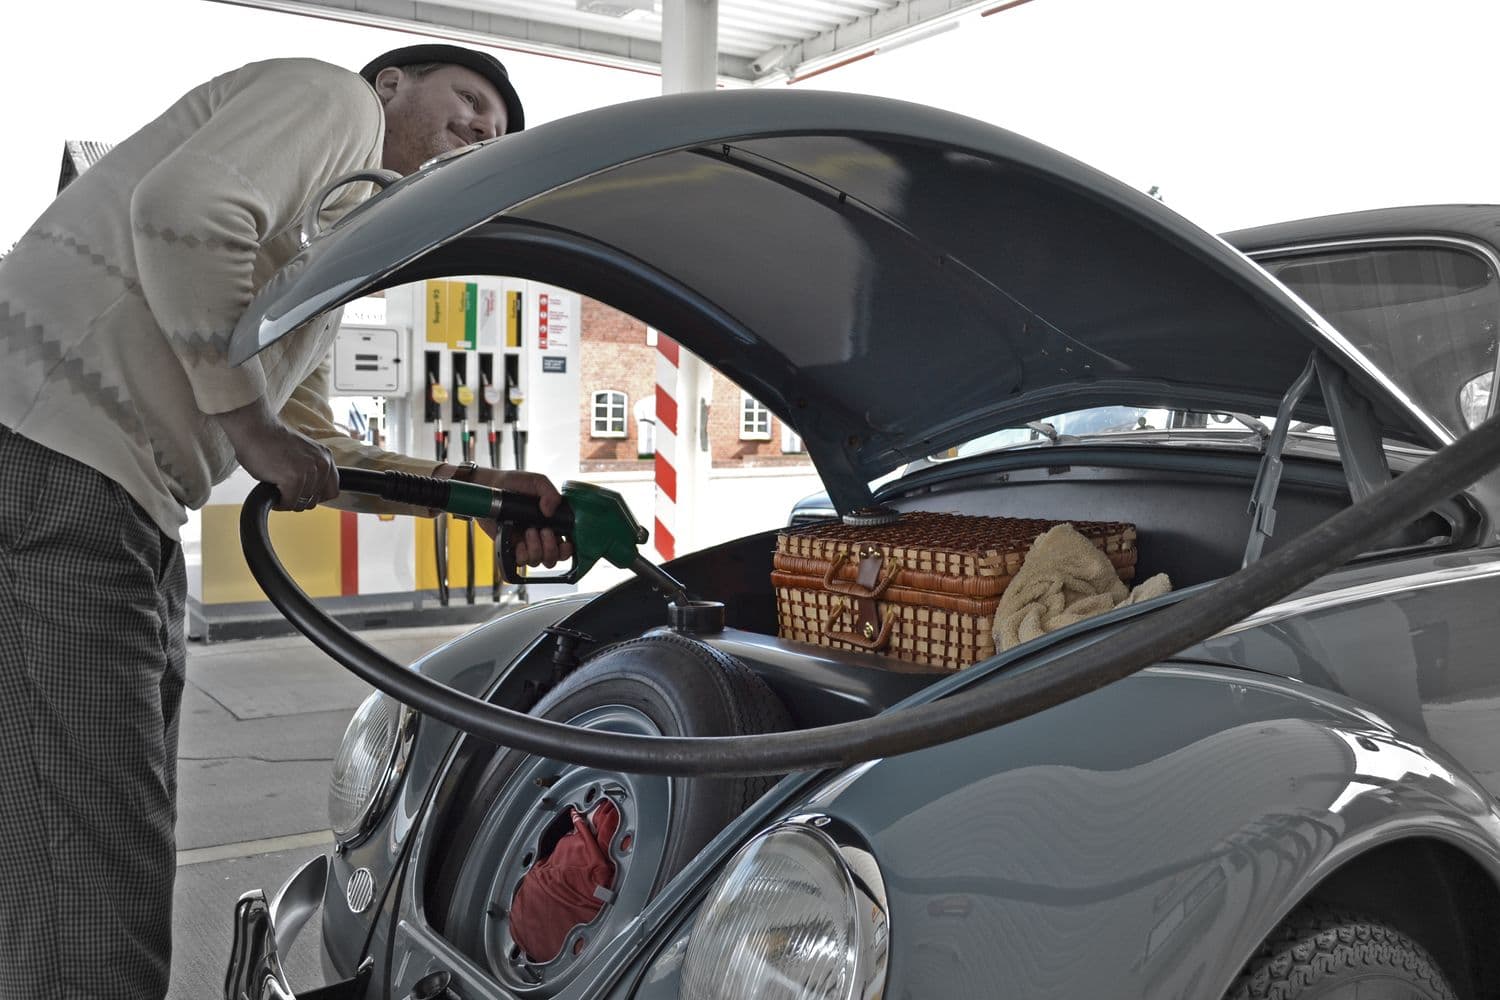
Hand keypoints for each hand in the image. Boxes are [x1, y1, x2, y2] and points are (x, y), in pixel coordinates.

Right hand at [214, 398, 338, 510]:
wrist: (255, 429)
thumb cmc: (272, 442)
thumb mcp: (303, 454)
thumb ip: (313, 470)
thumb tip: (313, 494)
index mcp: (326, 457)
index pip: (332, 491)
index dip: (314, 496)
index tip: (301, 493)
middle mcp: (321, 464)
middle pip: (314, 500)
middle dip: (298, 499)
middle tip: (284, 489)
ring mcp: (308, 471)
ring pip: (301, 504)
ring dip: (287, 500)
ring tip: (277, 487)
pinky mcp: (294, 479)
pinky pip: (289, 503)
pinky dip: (279, 503)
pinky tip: (271, 491)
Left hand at [440, 467, 574, 567]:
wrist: (490, 486)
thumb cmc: (514, 483)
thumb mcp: (537, 482)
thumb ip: (549, 493)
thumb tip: (550, 511)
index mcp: (552, 523)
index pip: (566, 545)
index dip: (567, 549)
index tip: (565, 542)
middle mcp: (540, 535)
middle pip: (553, 558)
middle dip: (551, 549)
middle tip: (543, 530)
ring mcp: (525, 542)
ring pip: (538, 561)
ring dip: (536, 549)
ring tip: (529, 531)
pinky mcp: (510, 546)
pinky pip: (520, 562)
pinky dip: (522, 555)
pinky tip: (519, 542)